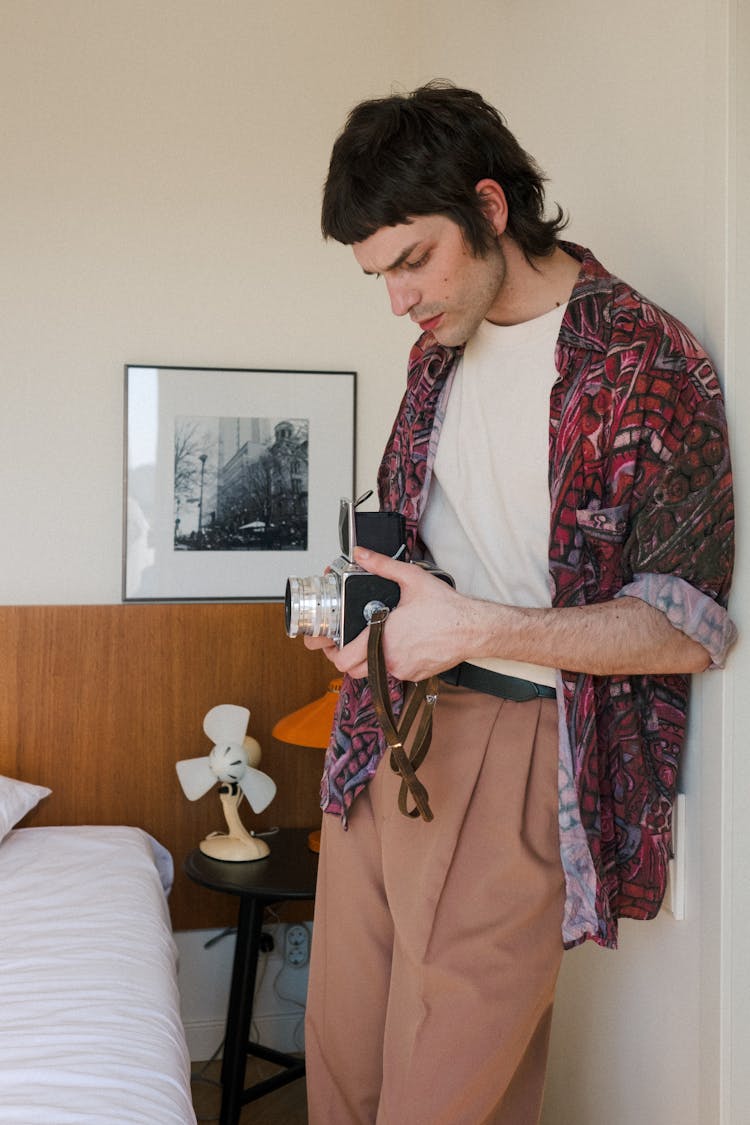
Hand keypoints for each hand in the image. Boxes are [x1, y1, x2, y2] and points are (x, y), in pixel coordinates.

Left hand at [322, 547, 469, 681]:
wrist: (473, 628)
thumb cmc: (447, 608)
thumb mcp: (411, 579)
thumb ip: (382, 566)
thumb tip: (361, 555)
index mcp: (384, 637)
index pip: (344, 659)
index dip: (331, 651)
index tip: (330, 642)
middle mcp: (391, 659)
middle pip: (354, 670)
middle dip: (348, 657)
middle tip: (349, 642)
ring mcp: (403, 670)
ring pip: (374, 672)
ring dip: (369, 659)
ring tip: (374, 639)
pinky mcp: (415, 675)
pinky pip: (394, 672)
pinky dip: (390, 662)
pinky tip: (398, 644)